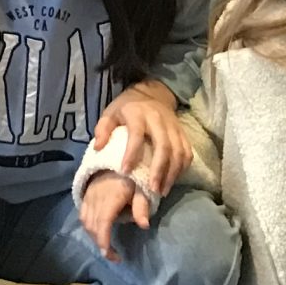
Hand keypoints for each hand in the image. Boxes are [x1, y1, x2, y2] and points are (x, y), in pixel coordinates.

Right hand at [80, 169, 156, 256]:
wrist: (117, 154)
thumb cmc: (132, 174)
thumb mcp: (141, 187)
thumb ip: (142, 206)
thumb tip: (144, 226)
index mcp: (110, 197)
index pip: (103, 223)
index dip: (104, 241)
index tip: (111, 255)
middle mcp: (96, 198)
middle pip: (93, 226)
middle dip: (101, 244)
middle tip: (115, 256)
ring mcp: (88, 196)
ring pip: (86, 222)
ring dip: (94, 237)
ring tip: (107, 246)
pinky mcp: (85, 194)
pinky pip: (82, 214)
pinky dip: (88, 227)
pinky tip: (97, 232)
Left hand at [90, 80, 191, 198]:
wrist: (153, 93)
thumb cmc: (128, 107)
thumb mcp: (111, 112)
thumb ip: (102, 129)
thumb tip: (98, 148)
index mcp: (138, 114)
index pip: (136, 134)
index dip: (131, 153)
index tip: (125, 172)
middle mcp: (158, 120)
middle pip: (163, 146)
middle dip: (159, 169)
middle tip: (152, 189)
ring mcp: (173, 127)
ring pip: (178, 151)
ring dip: (172, 173)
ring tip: (162, 191)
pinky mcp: (183, 133)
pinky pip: (187, 152)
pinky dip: (182, 168)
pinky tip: (173, 180)